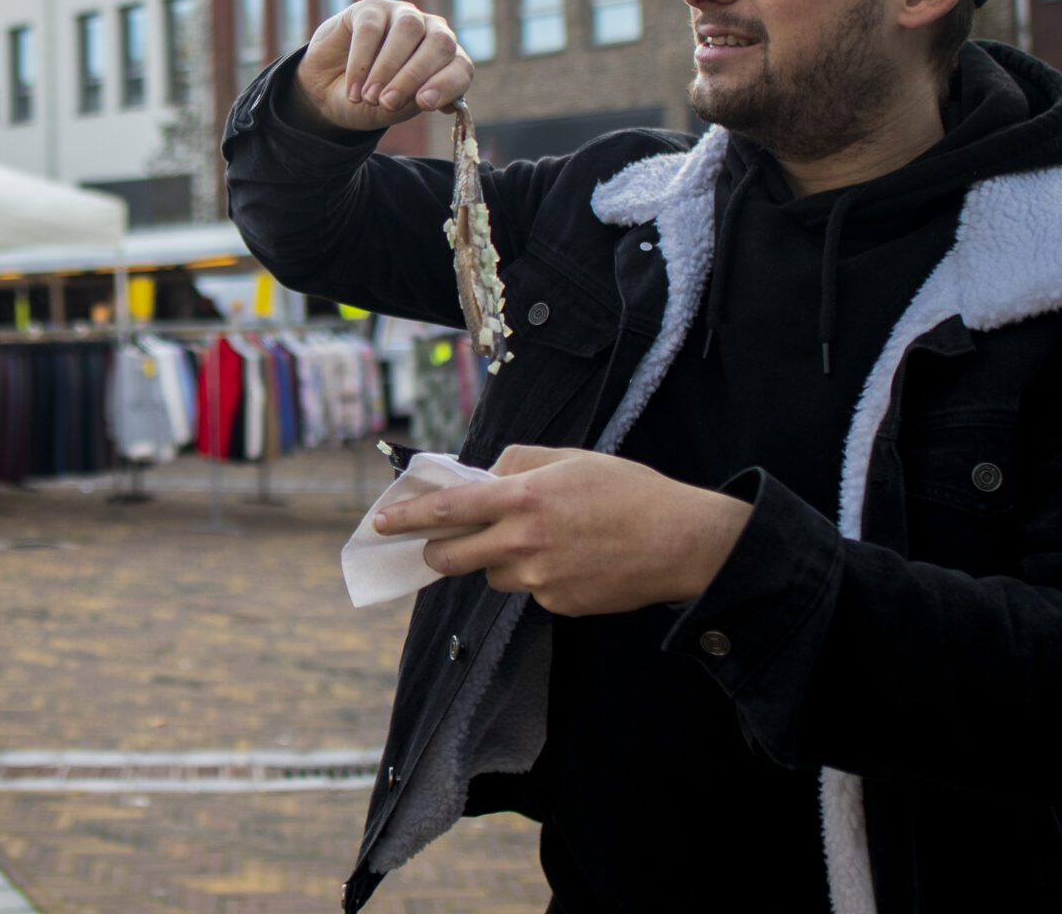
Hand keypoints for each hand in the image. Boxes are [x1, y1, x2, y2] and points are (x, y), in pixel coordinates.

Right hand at [290, 0, 474, 133]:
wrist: (328, 92)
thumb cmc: (370, 101)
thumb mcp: (393, 110)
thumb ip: (412, 101)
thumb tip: (430, 99)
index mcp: (446, 60)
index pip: (460, 67)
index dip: (447, 84)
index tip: (424, 103)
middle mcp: (431, 31)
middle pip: (439, 43)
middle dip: (413, 76)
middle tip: (387, 103)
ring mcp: (402, 15)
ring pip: (408, 29)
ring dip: (387, 67)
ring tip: (369, 97)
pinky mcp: (370, 8)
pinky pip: (371, 28)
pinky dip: (360, 62)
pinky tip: (353, 89)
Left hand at [372, 445, 753, 616]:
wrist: (681, 542)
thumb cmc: (630, 492)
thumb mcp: (572, 458)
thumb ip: (520, 463)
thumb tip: (484, 474)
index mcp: (524, 498)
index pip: (448, 508)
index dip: (407, 516)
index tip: (380, 521)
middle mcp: (524, 541)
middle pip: (452, 555)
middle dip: (437, 550)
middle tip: (437, 544)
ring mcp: (540, 579)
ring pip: (492, 575)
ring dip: (497, 560)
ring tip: (542, 541)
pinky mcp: (558, 605)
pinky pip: (528, 591)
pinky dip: (537, 576)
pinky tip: (572, 561)